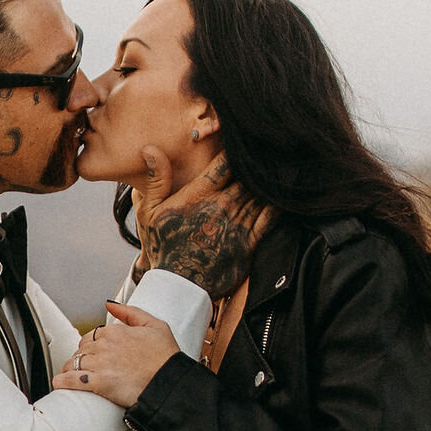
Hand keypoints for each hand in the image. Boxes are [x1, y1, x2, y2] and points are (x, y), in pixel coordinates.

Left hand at [55, 303, 176, 408]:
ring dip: (69, 370)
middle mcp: (104, 345)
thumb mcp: (155, 325)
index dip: (90, 346)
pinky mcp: (99, 383)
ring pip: (73, 364)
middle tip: (82, 367)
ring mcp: (100, 364)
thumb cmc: (166, 357)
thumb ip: (130, 312)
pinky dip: (63, 382)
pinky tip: (60, 384)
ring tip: (70, 376)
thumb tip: (109, 304)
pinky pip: (72, 380)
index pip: (91, 336)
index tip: (92, 354)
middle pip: (80, 350)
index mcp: (115, 331)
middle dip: (80, 358)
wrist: (170, 382)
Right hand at [132, 147, 266, 300]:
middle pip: (247, 177)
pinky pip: (269, 218)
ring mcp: (237, 226)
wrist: (178, 286)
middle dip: (255, 166)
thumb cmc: (162, 246)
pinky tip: (281, 195)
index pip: (225, 164)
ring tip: (275, 169)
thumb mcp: (149, 212)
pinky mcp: (249, 244)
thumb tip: (151, 148)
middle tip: (265, 154)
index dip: (236, 151)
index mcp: (199, 196)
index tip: (241, 144)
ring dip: (267, 183)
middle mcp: (220, 208)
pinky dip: (276, 204)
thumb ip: (157, 179)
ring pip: (259, 194)